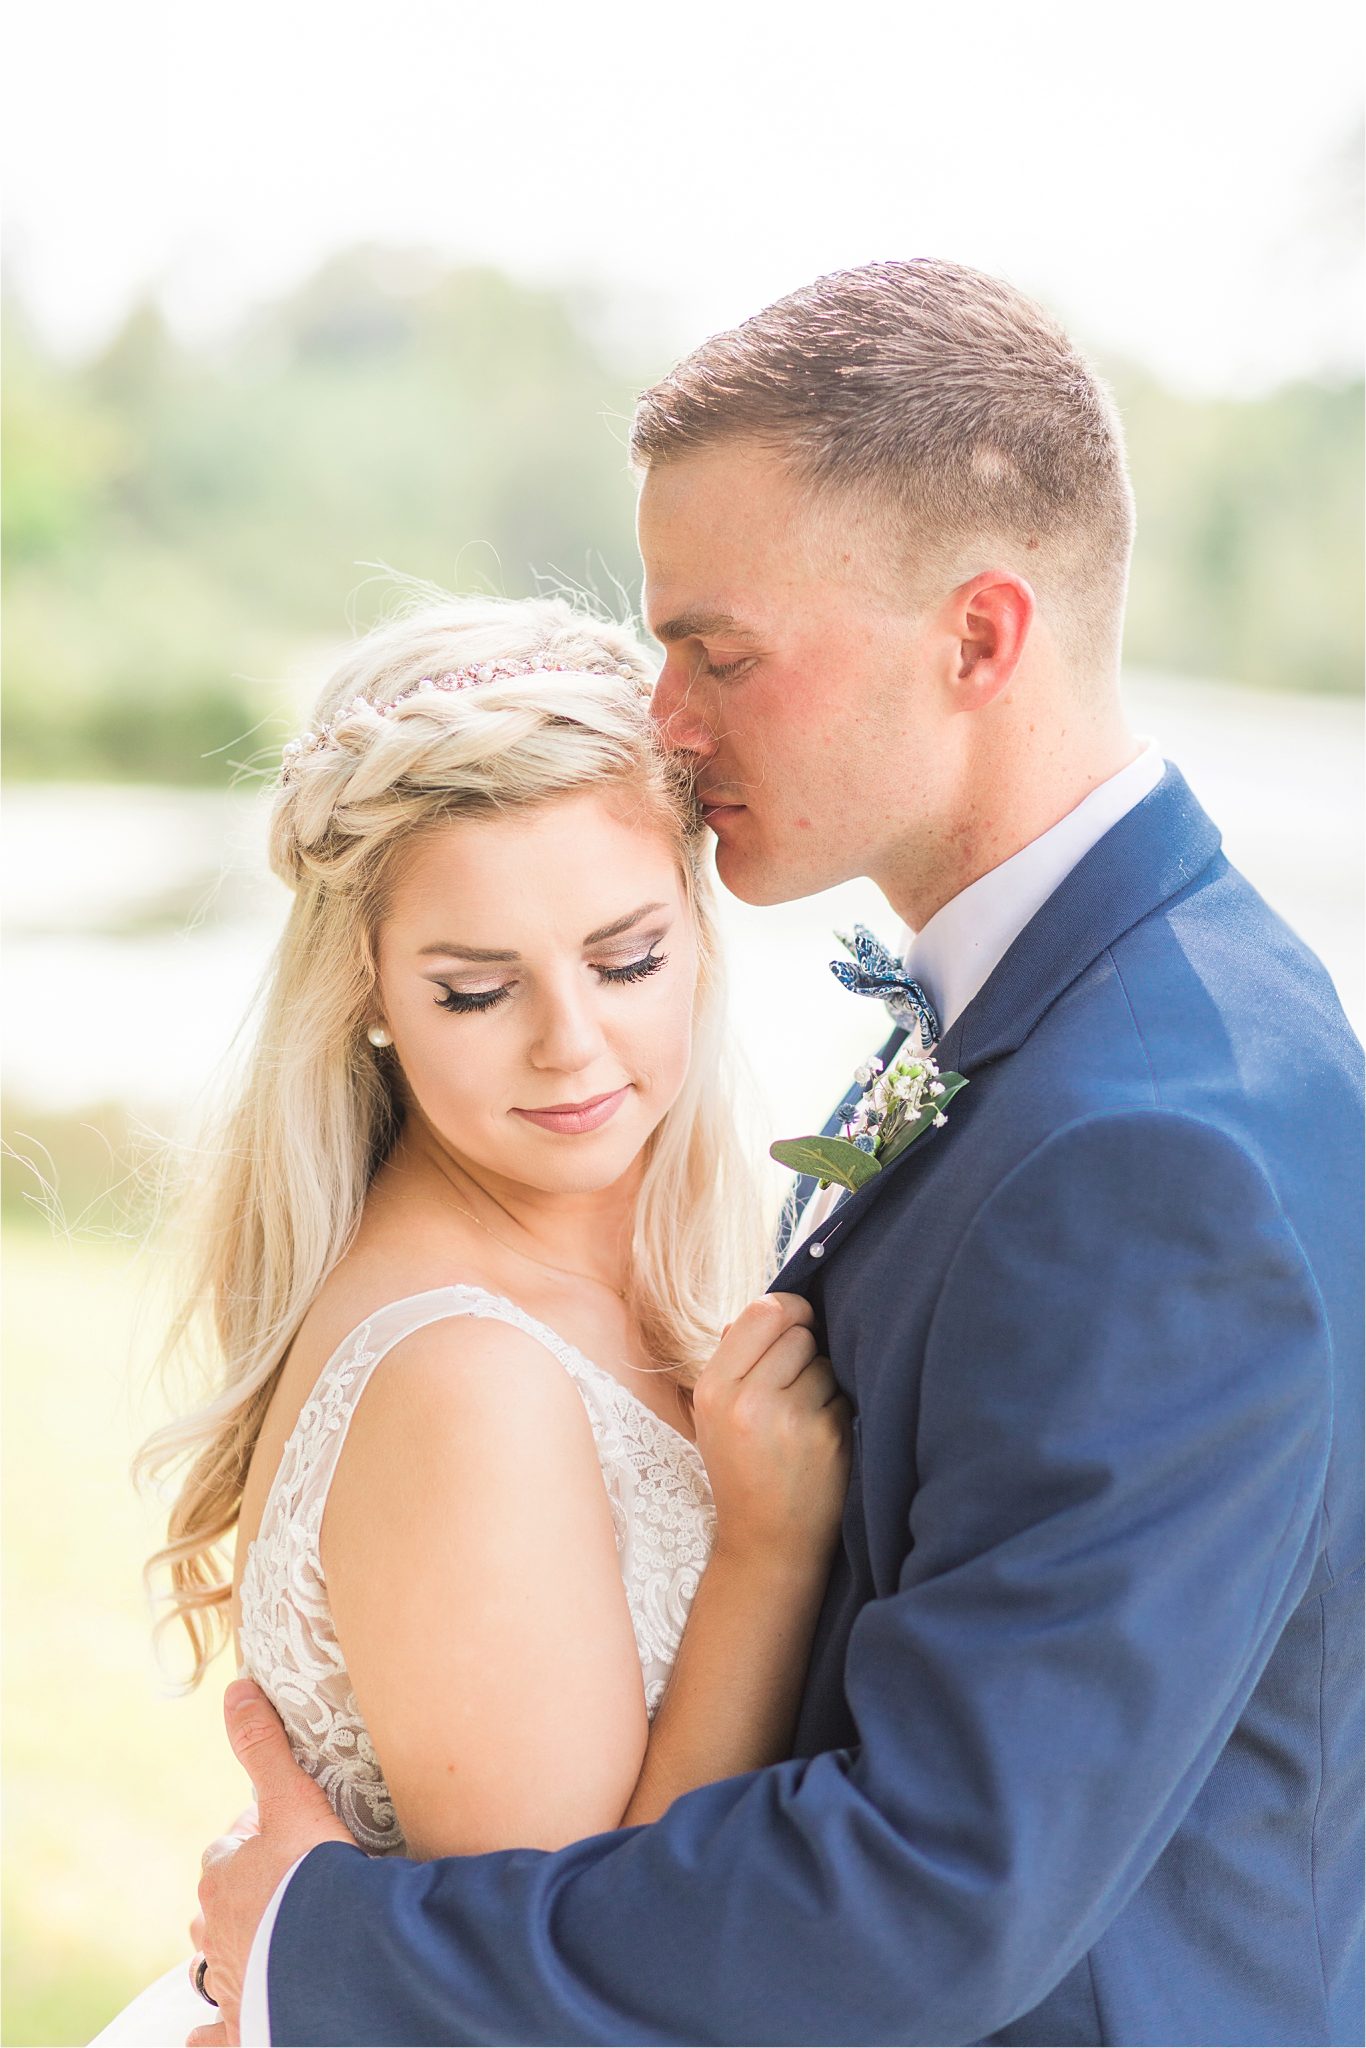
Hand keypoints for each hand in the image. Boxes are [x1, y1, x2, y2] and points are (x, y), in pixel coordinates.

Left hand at [187, 1679, 354, 2045]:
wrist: (329, 1956)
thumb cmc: (310, 1874)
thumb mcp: (291, 1798)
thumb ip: (264, 1745)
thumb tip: (236, 1688)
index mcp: (222, 1873)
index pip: (231, 1844)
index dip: (258, 1833)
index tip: (291, 1830)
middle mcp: (215, 1928)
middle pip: (223, 1901)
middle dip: (248, 1892)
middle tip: (290, 1886)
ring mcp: (229, 1977)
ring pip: (221, 1959)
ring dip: (238, 1952)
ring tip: (270, 1943)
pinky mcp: (245, 2022)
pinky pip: (217, 2033)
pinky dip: (213, 2033)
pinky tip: (210, 2034)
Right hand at [693, 1294, 850, 1570]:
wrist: (766, 1545)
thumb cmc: (743, 1468)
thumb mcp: (716, 1415)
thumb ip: (736, 1357)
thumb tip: (774, 1307)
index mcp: (713, 1388)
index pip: (762, 1310)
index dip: (789, 1311)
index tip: (798, 1323)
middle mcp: (747, 1401)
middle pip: (799, 1333)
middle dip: (804, 1351)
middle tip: (792, 1389)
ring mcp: (791, 1420)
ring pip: (826, 1362)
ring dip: (823, 1382)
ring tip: (802, 1421)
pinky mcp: (830, 1438)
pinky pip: (846, 1394)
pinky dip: (839, 1411)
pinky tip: (820, 1443)